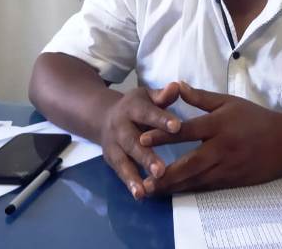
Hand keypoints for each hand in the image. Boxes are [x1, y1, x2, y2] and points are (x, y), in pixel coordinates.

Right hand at [100, 82, 181, 199]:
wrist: (103, 116)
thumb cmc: (137, 106)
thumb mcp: (147, 96)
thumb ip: (162, 96)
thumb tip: (177, 86)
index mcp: (132, 107)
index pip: (148, 113)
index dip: (161, 119)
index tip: (177, 127)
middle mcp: (120, 126)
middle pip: (133, 141)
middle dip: (146, 156)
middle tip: (161, 169)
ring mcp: (113, 144)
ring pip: (124, 160)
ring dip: (134, 175)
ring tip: (147, 189)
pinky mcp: (111, 158)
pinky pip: (120, 171)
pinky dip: (129, 183)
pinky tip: (140, 195)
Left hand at [138, 82, 281, 194]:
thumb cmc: (255, 119)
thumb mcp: (229, 102)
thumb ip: (201, 97)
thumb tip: (176, 86)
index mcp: (219, 125)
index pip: (186, 131)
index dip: (163, 136)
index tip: (142, 139)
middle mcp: (221, 148)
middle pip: (189, 163)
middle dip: (164, 173)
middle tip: (143, 179)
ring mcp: (227, 167)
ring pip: (196, 179)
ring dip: (172, 186)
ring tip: (150, 191)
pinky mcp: (231, 181)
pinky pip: (206, 187)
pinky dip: (188, 190)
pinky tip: (172, 193)